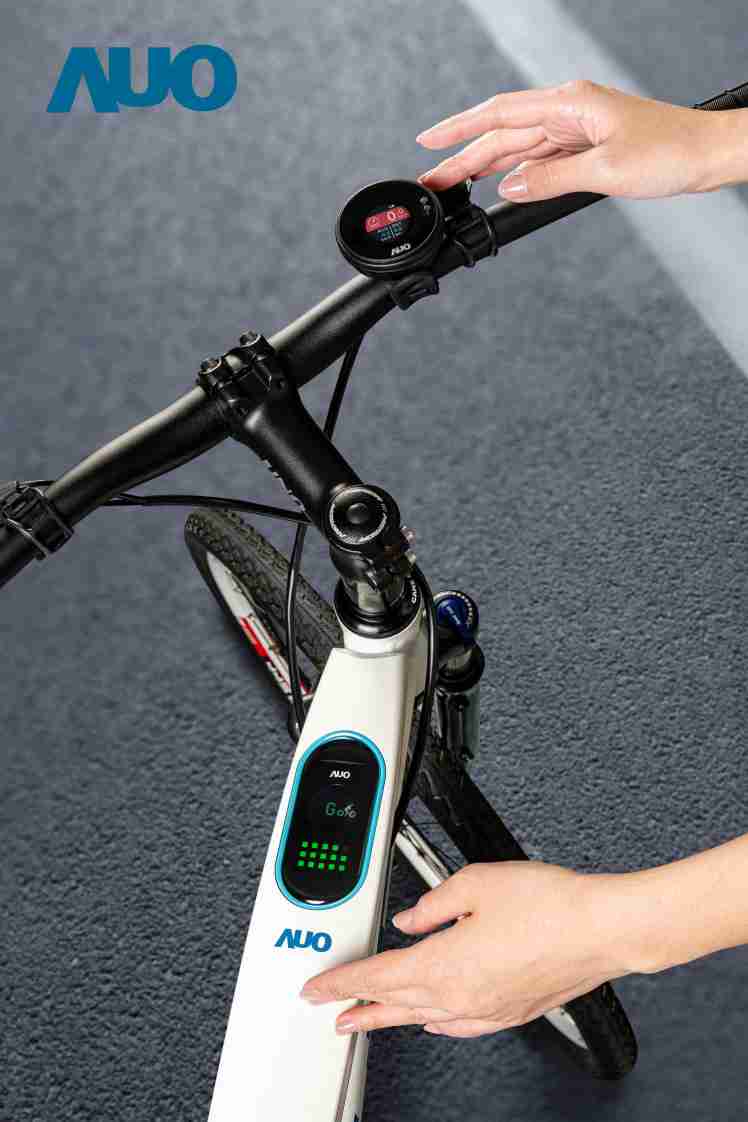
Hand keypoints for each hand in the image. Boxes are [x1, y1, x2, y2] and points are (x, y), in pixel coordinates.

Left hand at [300, 861, 631, 1038]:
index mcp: (445, 964)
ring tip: (371, 1019)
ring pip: (424, 1018)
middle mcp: (462, 996)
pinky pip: (460, 1025)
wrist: (601, 929)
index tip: (318, 987)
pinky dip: (436, 1023)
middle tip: (332, 1013)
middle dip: (359, 1008)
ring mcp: (488, 1009)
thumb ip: (433, 902)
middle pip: (395, 1006)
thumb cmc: (549, 905)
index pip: (377, 978)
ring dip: (392, 1018)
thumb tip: (410, 916)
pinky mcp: (512, 1012)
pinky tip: (434, 1021)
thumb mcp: (475, 882)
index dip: (342, 982)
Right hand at [416, 80, 739, 201]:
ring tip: (454, 189)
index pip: (500, 114)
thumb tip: (510, 188)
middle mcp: (568, 113)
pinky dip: (518, 177)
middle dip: (464, 159)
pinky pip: (540, 164)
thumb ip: (551, 180)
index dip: (460, 129)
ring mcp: (575, 132)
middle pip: (503, 136)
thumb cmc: (669, 151)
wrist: (706, 155)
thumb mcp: (605, 170)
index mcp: (569, 104)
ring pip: (518, 151)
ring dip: (485, 169)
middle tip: (433, 183)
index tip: (429, 142)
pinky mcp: (584, 150)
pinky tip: (500, 190)